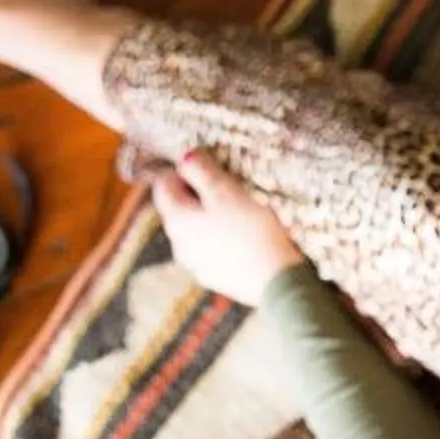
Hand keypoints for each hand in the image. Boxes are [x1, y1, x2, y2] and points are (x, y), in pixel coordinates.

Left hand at [146, 149, 302, 304]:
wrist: (276, 282)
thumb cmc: (251, 231)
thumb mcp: (225, 190)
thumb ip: (201, 169)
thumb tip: (185, 156)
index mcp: (176, 220)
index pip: (163, 183)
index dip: (186, 170)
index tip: (214, 170)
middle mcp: (178, 244)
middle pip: (180, 207)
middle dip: (201, 194)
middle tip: (233, 190)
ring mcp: (196, 264)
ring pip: (197, 230)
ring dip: (214, 218)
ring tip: (245, 215)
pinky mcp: (216, 277)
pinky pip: (213, 249)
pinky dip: (225, 239)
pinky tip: (249, 239)